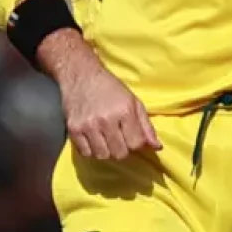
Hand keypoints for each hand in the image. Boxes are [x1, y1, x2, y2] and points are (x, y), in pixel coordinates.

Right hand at [39, 29, 160, 160]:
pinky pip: (85, 153)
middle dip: (122, 149)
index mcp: (125, 111)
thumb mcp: (133, 101)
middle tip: (118, 138)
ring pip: (102, 156)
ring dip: (106, 151)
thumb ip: (146, 126)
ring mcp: (88, 126)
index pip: (136, 143)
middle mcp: (106, 120)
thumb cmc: (110, 88)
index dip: (136, 143)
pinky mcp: (73, 129)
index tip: (131, 136)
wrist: (81, 75)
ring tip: (105, 139)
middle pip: (120, 153)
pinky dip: (90, 150)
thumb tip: (157, 147)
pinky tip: (93, 139)